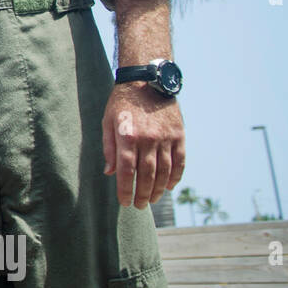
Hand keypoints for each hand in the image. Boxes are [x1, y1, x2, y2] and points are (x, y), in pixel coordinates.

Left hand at [101, 82, 184, 208]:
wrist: (147, 81)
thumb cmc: (122, 103)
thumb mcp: (108, 122)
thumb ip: (109, 148)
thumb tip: (110, 173)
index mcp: (127, 136)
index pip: (127, 171)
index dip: (126, 190)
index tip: (124, 202)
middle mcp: (148, 139)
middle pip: (147, 175)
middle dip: (143, 194)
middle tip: (139, 206)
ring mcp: (166, 138)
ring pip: (165, 171)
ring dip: (160, 189)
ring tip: (153, 200)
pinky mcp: (179, 135)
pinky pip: (180, 161)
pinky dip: (176, 176)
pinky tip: (170, 186)